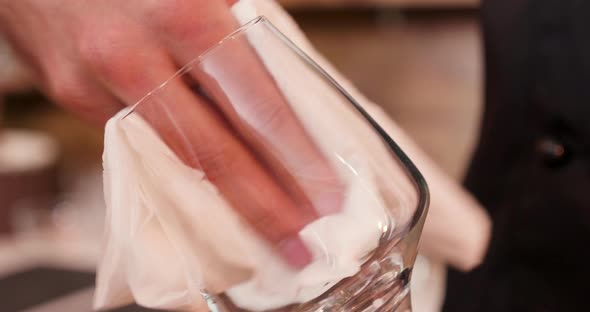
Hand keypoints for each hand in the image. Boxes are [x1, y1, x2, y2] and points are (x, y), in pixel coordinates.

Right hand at [0, 0, 342, 267]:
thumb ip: (236, 32)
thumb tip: (280, 89)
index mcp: (187, 15)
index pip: (257, 105)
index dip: (294, 157)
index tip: (324, 194)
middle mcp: (139, 56)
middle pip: (214, 152)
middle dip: (263, 205)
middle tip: (299, 240)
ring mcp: (98, 83)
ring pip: (172, 161)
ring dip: (223, 203)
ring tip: (263, 232)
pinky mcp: (71, 97)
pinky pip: (135, 146)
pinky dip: (178, 173)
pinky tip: (206, 195)